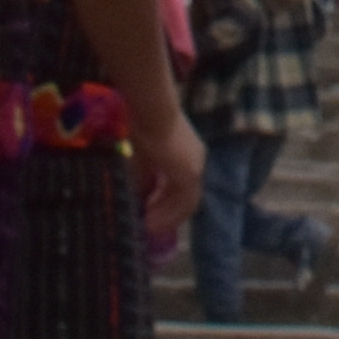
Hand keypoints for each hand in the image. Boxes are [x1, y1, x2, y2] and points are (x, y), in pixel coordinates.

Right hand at [132, 97, 209, 247]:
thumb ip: (146, 177)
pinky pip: (182, 202)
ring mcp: (195, 167)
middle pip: (185, 195)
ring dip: (167, 216)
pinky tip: (152, 221)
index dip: (165, 200)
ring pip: (185, 201)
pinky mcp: (189, 173)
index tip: (149, 211)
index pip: (180, 184)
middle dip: (166, 212)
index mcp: (187, 154)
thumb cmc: (144, 126)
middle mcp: (196, 160)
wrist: (150, 111)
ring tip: (148, 226)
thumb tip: (143, 195)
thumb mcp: (144, 156)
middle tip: (148, 224)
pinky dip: (168, 213)